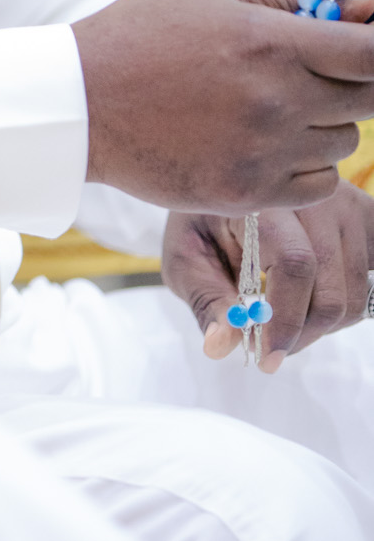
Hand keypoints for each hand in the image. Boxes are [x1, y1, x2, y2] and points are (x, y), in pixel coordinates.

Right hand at [73, 0, 369, 212]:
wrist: (80, 102)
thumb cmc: (143, 32)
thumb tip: (349, 9)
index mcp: (272, 41)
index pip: (373, 54)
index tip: (361, 47)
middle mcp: (277, 100)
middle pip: (367, 100)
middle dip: (352, 82)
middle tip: (316, 74)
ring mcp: (264, 151)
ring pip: (343, 142)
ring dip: (324, 125)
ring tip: (274, 108)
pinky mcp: (247, 192)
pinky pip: (318, 185)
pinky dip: (306, 167)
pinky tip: (268, 144)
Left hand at [163, 181, 373, 371]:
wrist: (229, 182)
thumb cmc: (204, 222)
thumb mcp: (185, 259)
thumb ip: (205, 301)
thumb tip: (221, 346)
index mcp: (263, 201)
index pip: (295, 263)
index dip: (286, 318)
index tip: (266, 357)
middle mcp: (313, 197)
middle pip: (332, 288)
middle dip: (302, 333)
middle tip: (272, 349)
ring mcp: (346, 205)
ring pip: (357, 293)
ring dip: (323, 324)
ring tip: (287, 319)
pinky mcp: (366, 219)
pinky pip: (373, 278)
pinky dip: (346, 303)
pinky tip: (314, 299)